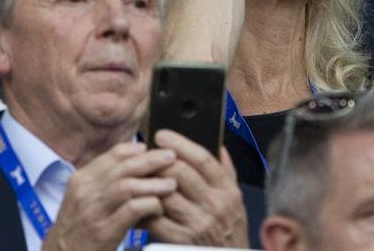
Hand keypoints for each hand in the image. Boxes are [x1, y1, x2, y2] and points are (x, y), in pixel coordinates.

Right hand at [42, 143, 176, 250]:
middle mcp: (85, 192)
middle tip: (171, 158)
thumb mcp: (83, 198)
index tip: (151, 150)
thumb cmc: (77, 228)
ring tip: (171, 184)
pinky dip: (148, 205)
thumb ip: (104, 180)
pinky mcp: (103, 231)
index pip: (113, 155)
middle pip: (123, 167)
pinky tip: (159, 207)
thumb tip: (135, 159)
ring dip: (153, 183)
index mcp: (81, 180)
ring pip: (127, 186)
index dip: (136, 150)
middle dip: (151, 161)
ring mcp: (93, 211)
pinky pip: (131, 210)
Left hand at [145, 130, 247, 247]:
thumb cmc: (229, 227)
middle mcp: (214, 204)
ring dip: (148, 183)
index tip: (161, 135)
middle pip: (180, 172)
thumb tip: (218, 146)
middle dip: (159, 161)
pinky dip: (144, 209)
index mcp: (227, 190)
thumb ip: (226, 171)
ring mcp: (197, 222)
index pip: (202, 159)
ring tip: (138, 175)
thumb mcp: (235, 197)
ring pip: (165, 194)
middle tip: (146, 155)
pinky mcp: (181, 239)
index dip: (180, 143)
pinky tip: (138, 201)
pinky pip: (156, 219)